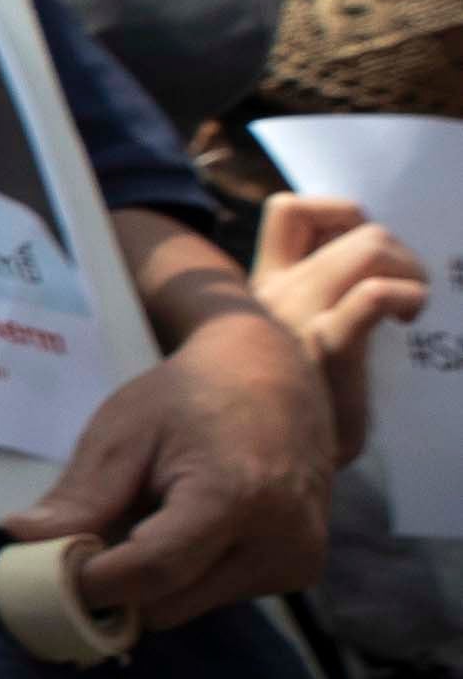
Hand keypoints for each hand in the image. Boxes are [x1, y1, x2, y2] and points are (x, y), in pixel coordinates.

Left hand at [4, 301, 338, 626]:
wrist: (276, 377)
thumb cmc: (193, 396)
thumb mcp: (125, 431)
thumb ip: (80, 495)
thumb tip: (22, 538)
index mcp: (237, 495)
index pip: (152, 570)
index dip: (91, 581)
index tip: (43, 574)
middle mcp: (281, 537)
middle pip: (166, 601)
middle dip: (115, 583)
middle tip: (86, 543)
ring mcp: (297, 559)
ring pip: (185, 607)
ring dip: (149, 582)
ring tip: (150, 520)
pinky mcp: (299, 570)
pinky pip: (213, 597)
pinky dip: (183, 576)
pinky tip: (185, 528)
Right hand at [252, 190, 428, 462]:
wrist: (273, 467)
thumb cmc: (300, 408)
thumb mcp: (294, 344)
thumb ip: (315, 302)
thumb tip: (370, 274)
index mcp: (265, 286)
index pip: (290, 211)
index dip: (338, 213)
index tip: (361, 252)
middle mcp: (275, 293)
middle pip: (353, 226)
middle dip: (399, 250)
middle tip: (408, 291)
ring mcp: (296, 317)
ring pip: (369, 247)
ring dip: (409, 269)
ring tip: (413, 304)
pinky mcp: (325, 348)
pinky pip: (371, 296)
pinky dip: (403, 296)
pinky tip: (408, 318)